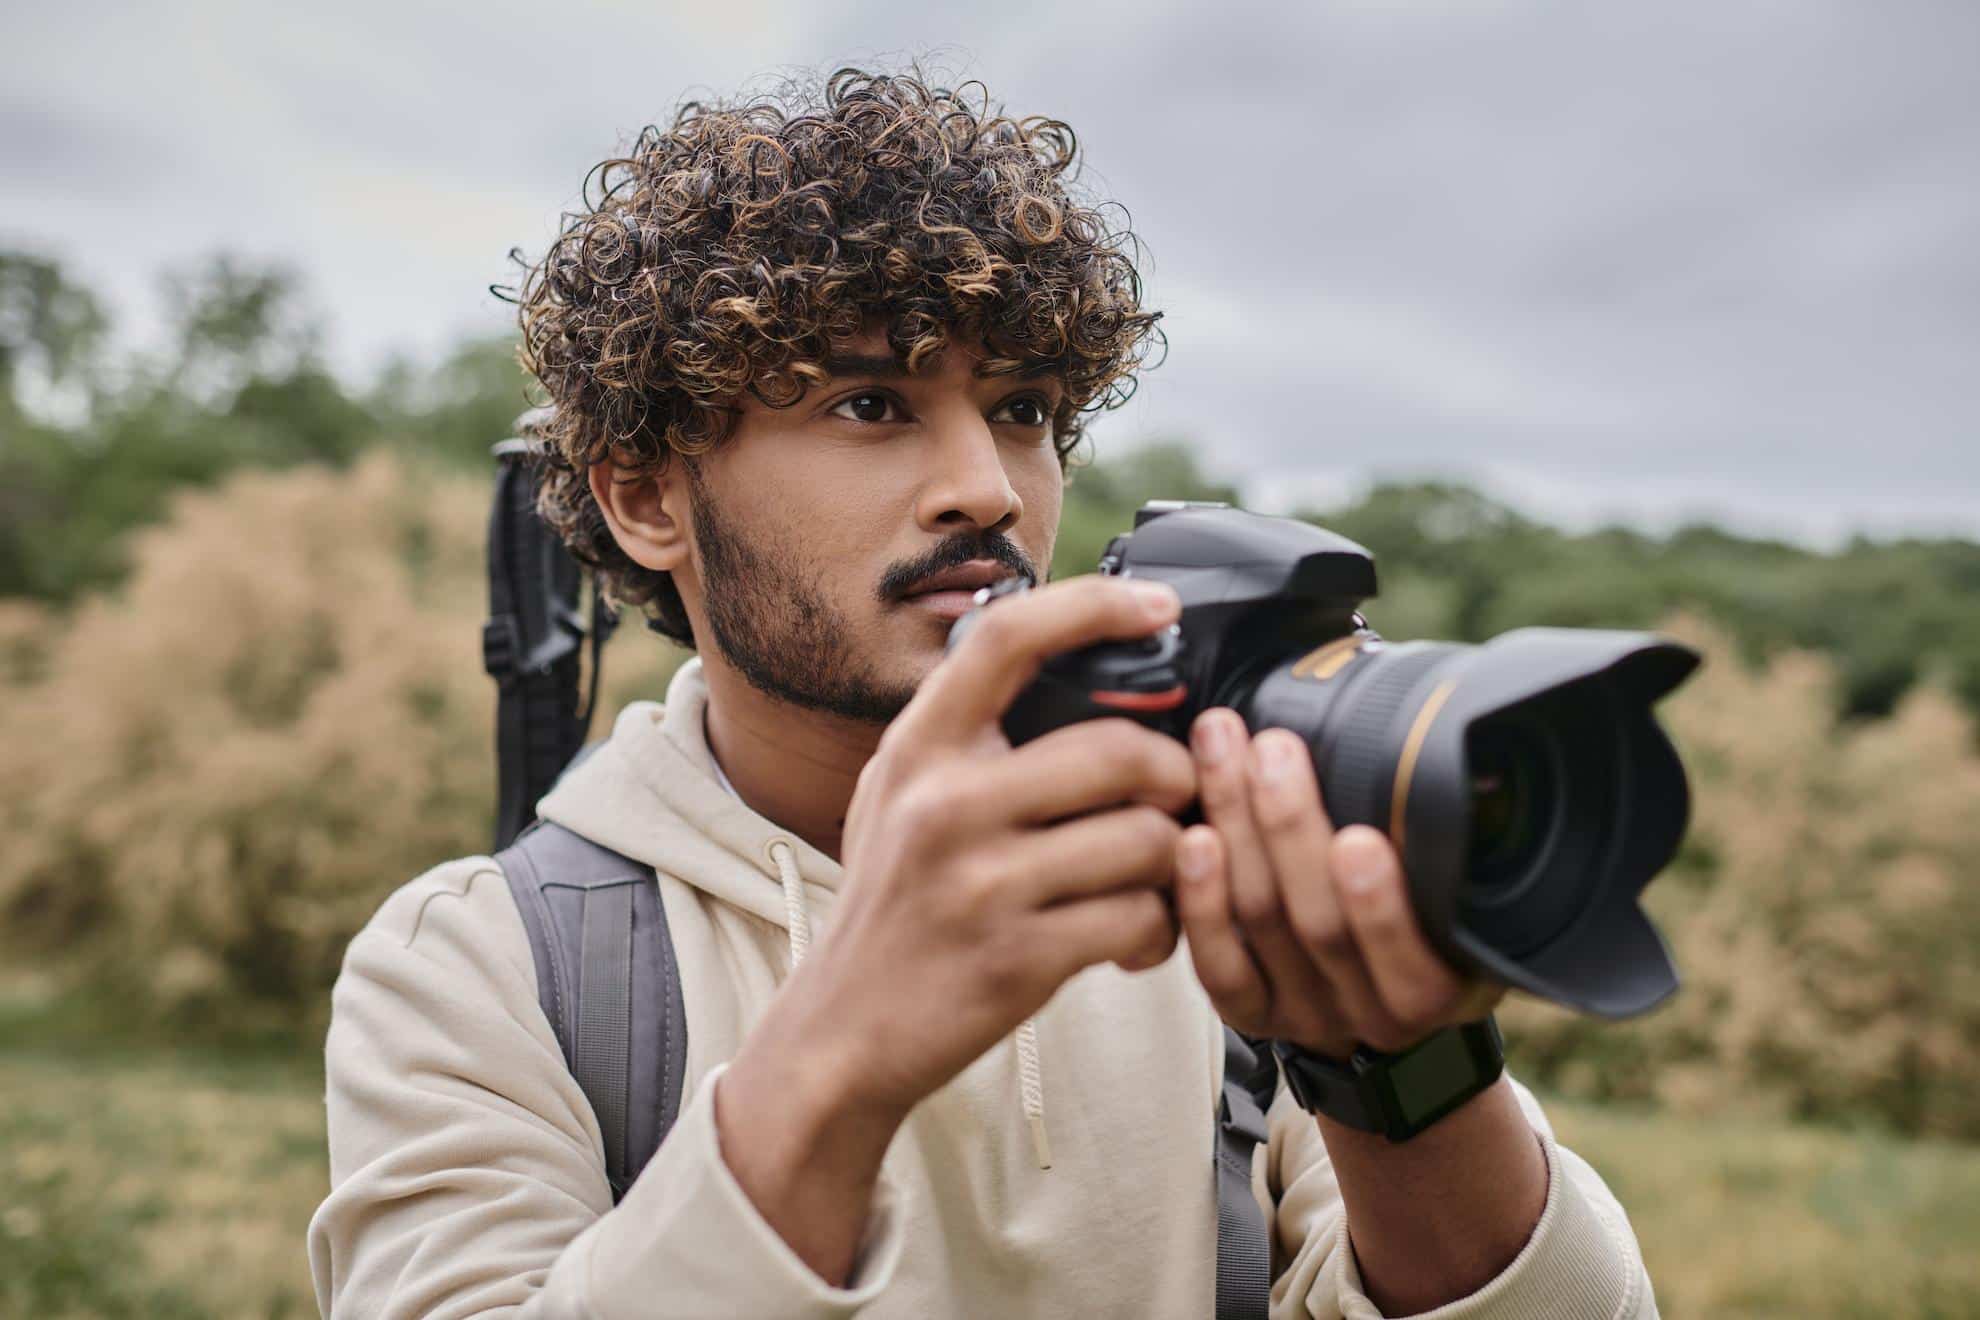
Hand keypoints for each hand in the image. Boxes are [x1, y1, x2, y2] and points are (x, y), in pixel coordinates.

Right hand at [732, 575, 1196, 1120]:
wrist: (842, 1030)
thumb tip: (1082, 660)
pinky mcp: (1017, 958)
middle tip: (1176, 797)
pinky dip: (1160, 930)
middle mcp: (942, 803)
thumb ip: (970, 733)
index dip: (1096, 607)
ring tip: (1157, 879)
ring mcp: (980, 882)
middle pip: (1117, 749)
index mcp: (918, 747)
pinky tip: (1136, 937)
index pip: (1009, 637)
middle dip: (1176, 774)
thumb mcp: (900, 795)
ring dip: (1175, 862)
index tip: (1161, 607)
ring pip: (1145, 839)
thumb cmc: (895, 904)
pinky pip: (1139, 919)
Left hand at [1174, 708, 1504, 1057]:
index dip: (1380, 905)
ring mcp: (1311, 1012)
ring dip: (1238, 827)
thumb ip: (1446, 837)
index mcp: (1443, 983)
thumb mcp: (1465, 883)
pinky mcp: (1255, 1013)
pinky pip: (1220, 966)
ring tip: (1224, 752)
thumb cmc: (1428, 908)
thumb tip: (1439, 733)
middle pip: (1321, 924)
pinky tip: (1194, 838)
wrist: (1385, 983)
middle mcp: (1377, 1013)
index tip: (1360, 838)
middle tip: (1274, 750)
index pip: (1414, 957)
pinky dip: (1202, 901)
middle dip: (1291, 828)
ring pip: (1262, 921)